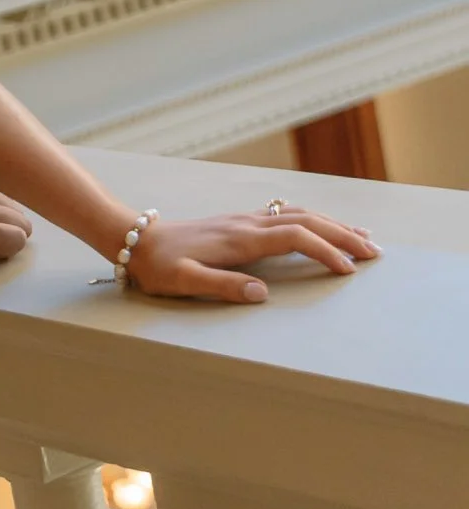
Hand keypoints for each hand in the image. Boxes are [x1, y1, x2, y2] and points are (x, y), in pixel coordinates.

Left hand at [124, 205, 381, 304]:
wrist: (135, 240)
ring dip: (331, 224)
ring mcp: (243, 220)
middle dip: (342, 234)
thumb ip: (221, 286)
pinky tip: (320, 225)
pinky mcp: (238, 223)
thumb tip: (261, 293)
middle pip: (305, 221)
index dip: (324, 250)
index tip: (347, 269)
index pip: (294, 237)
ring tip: (362, 237)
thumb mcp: (183, 281)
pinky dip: (311, 220)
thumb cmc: (157, 265)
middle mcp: (246, 224)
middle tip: (374, 253)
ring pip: (297, 215)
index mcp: (239, 239)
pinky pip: (284, 216)